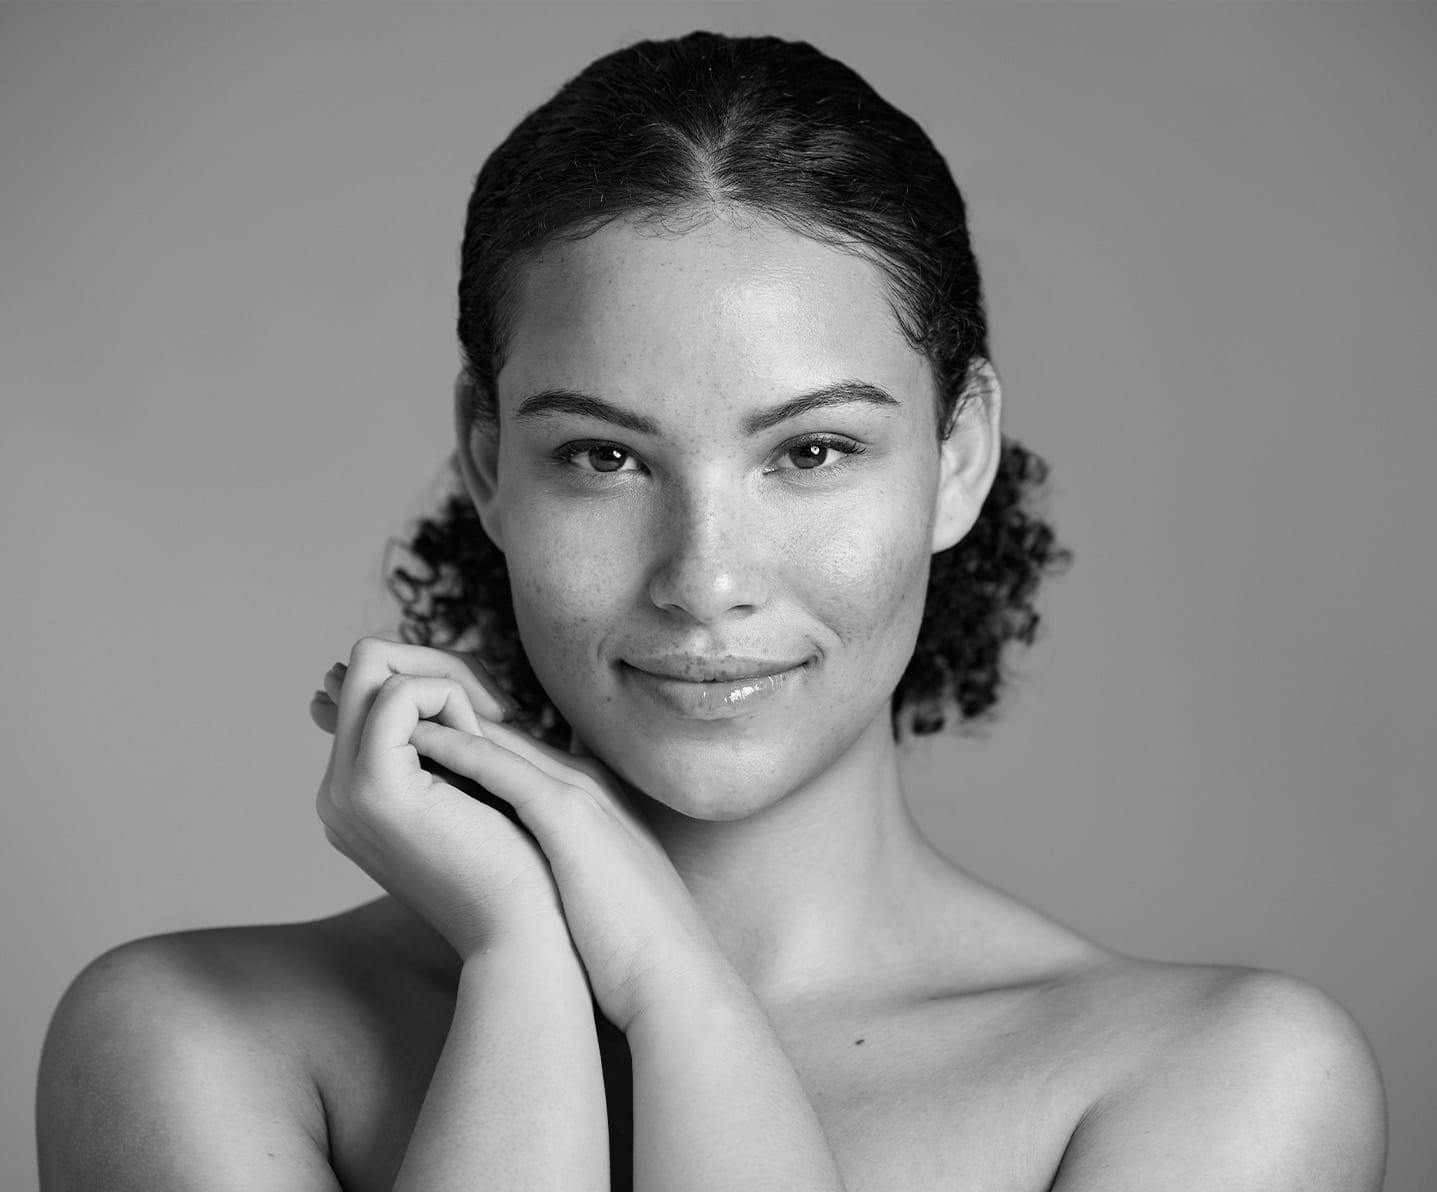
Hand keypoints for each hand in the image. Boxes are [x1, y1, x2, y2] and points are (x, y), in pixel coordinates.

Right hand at [312, 637, 568, 961]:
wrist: (526, 932)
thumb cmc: (522, 868)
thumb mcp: (479, 787)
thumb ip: (452, 742)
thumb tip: (445, 685)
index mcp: (358, 793)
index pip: (371, 690)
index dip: (435, 681)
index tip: (493, 719)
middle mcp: (337, 791)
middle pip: (366, 666)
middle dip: (441, 668)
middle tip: (499, 713)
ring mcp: (345, 790)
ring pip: (374, 665)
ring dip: (448, 684)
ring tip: (492, 737)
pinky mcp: (374, 787)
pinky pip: (399, 693)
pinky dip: (451, 699)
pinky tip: (485, 745)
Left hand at [408, 717, 728, 1032]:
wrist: (674, 982)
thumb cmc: (633, 954)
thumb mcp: (593, 894)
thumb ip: (562, 869)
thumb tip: (518, 881)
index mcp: (593, 802)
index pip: (519, 757)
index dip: (468, 744)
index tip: (415, 742)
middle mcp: (587, 784)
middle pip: (506, 734)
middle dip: (447, 716)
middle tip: (393, 711)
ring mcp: (581, 794)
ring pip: (502, 739)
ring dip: (445, 718)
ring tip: (390, 709)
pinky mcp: (570, 817)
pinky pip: (504, 769)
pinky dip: (459, 749)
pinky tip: (417, 741)